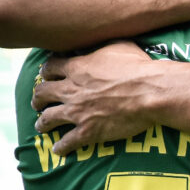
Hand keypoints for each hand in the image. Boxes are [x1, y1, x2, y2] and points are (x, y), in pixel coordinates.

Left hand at [32, 42, 154, 154]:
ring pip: (48, 118)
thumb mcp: (119, 45)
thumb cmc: (139, 67)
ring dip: (42, 123)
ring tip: (42, 126)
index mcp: (77, 68)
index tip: (47, 75)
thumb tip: (97, 39)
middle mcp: (71, 90)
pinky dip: (61, 147)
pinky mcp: (88, 132)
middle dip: (38, 98)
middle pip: (42, 93)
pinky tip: (59, 150)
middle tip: (39, 102)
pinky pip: (67, 142)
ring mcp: (77, 112)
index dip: (46, 72)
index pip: (49, 68)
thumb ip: (101, 45)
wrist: (151, 92)